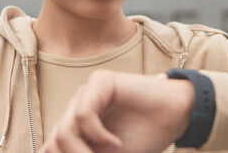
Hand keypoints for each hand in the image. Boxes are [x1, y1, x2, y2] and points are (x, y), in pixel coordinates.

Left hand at [39, 70, 193, 152]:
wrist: (175, 116)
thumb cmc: (143, 137)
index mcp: (76, 125)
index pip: (51, 148)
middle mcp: (77, 108)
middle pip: (54, 142)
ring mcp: (87, 93)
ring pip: (65, 130)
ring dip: (83, 152)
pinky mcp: (100, 81)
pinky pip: (83, 114)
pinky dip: (98, 135)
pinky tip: (115, 143)